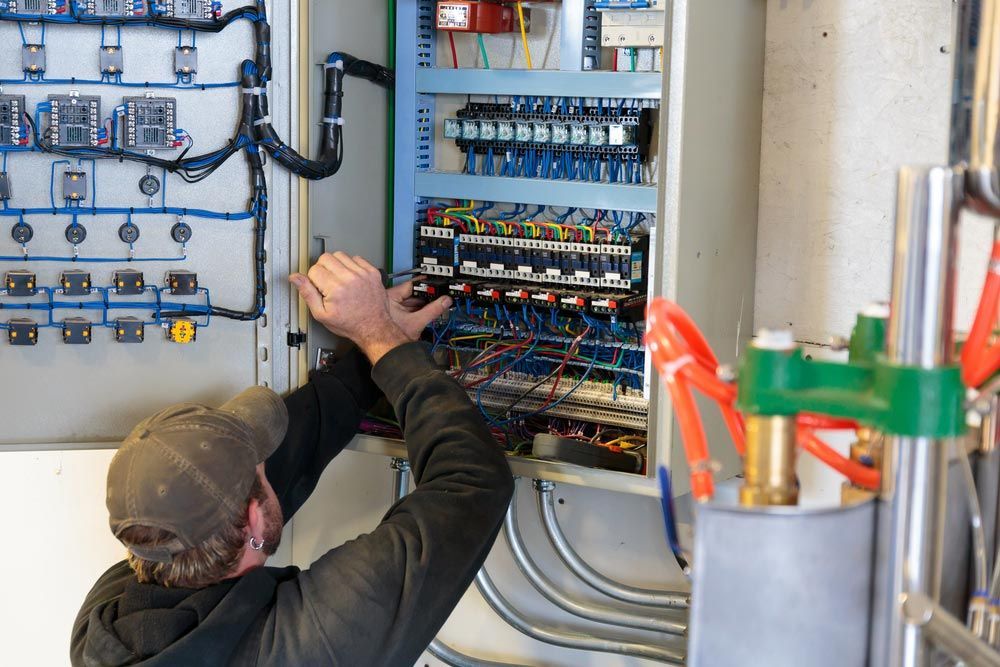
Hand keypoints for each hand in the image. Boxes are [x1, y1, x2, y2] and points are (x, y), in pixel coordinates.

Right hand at [290, 252, 408, 364]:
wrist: (373, 327)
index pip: (314, 269)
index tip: (319, 288)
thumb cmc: (349, 324)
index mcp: (335, 288)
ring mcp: (362, 273)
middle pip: (326, 257)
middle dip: (322, 269)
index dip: (313, 279)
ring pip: (340, 254)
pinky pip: (356, 258)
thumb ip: (307, 293)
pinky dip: (351, 265)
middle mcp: (349, 277)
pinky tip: (350, 277)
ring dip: (336, 265)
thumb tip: (295, 278)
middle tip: (327, 282)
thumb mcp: (321, 314)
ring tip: (339, 279)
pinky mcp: (372, 272)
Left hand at [387, 280, 452, 340]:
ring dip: (423, 303)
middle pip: (412, 293)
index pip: (411, 285)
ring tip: (435, 304)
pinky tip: (426, 311)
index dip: (425, 285)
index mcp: (390, 297)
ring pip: (411, 301)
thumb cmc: (392, 339)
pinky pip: (409, 308)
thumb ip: (433, 310)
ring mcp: (392, 307)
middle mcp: (389, 300)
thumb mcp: (417, 322)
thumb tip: (445, 301)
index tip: (435, 284)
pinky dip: (418, 309)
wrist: (387, 352)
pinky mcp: (395, 314)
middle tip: (439, 295)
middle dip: (426, 296)